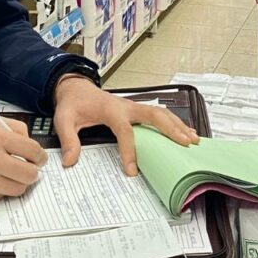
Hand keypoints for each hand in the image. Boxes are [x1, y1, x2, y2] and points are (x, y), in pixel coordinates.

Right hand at [0, 116, 46, 205]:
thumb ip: (7, 129)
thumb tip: (27, 140)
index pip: (33, 149)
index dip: (39, 156)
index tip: (38, 159)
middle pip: (30, 173)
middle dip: (32, 171)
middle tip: (28, 169)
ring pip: (19, 188)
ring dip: (18, 183)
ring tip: (9, 176)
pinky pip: (1, 196)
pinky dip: (0, 190)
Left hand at [53, 75, 198, 174]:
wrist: (76, 88)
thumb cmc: (73, 103)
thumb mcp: (64, 119)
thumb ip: (68, 139)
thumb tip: (71, 160)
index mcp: (111, 109)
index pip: (124, 130)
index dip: (129, 150)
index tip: (132, 170)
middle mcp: (127, 106)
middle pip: (154, 115)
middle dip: (171, 129)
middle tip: (185, 144)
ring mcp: (134, 106)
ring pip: (161, 113)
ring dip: (178, 125)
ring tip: (193, 140)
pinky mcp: (137, 109)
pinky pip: (160, 114)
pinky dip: (175, 122)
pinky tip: (187, 132)